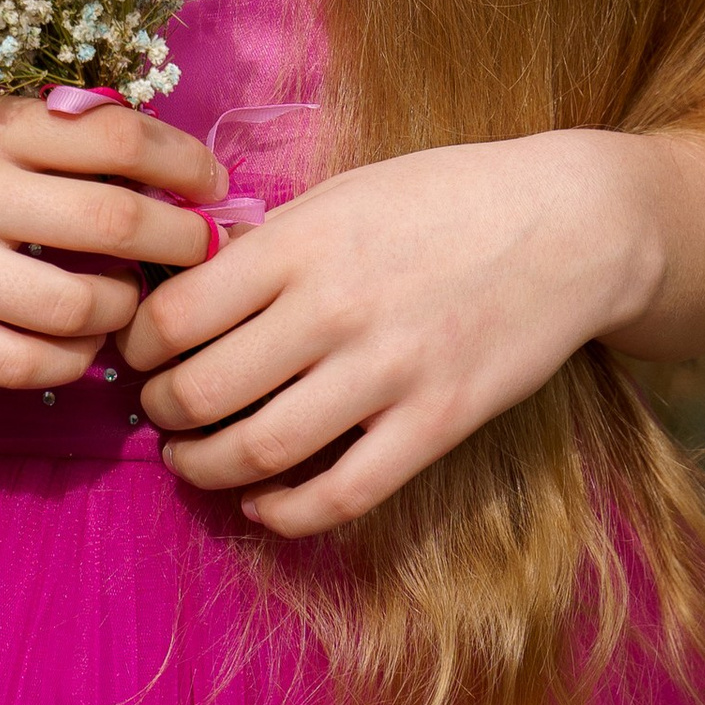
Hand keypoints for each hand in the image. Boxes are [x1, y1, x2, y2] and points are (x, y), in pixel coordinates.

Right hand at [0, 90, 225, 394]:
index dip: (180, 163)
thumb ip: (38, 133)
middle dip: (175, 244)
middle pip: (110, 225)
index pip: (113, 136)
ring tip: (129, 303)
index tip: (211, 184)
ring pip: (74, 309)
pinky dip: (69, 363)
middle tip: (198, 252)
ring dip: (123, 312)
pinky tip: (78, 349)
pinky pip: (18, 366)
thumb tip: (149, 155)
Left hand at [122, 131, 704, 537]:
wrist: (570, 224)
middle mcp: (335, 309)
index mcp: (302, 242)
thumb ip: (270, 242)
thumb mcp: (344, 193)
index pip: (177, 314)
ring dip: (206, 467)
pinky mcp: (438, 423)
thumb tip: (188, 283)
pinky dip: (285, 511)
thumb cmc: (446, 197)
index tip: (134, 353)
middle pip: (204, 390)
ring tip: (193, 460)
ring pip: (260, 451)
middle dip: (161, 413)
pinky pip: (341, 492)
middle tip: (157, 412)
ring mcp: (389, 372)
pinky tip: (263, 499)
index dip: (136, 346)